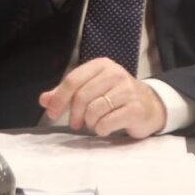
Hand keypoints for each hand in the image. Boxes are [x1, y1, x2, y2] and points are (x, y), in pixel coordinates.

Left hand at [38, 58, 166, 138]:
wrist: (150, 105)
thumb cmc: (116, 97)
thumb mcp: (92, 89)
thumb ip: (68, 93)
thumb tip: (44, 100)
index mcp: (101, 65)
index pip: (73, 80)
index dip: (59, 99)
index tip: (52, 113)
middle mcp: (115, 74)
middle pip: (82, 96)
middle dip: (74, 114)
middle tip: (76, 124)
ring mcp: (127, 90)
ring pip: (94, 110)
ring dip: (89, 122)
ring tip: (94, 124)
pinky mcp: (136, 108)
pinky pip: (107, 122)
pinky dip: (101, 129)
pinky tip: (105, 128)